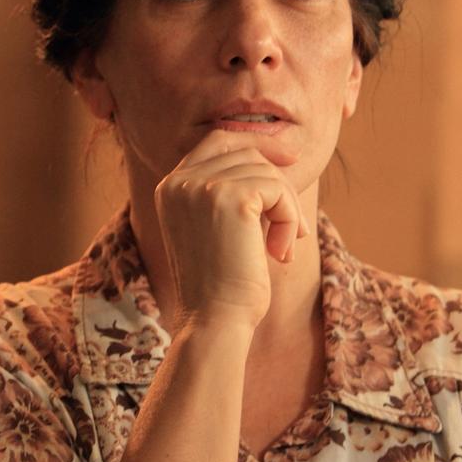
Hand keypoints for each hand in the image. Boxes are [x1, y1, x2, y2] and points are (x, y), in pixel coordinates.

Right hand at [152, 129, 309, 330]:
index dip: (256, 144)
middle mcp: (179, 181)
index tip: (290, 161)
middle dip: (278, 181)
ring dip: (286, 209)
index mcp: (169, 187)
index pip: (217, 141)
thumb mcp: (214, 229)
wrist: (213, 320)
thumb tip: (277, 160)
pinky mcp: (231, 198)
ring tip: (282, 247)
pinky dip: (289, 218)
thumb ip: (228, 193)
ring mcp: (202, 187)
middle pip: (245, 151)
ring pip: (267, 172)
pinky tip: (280, 252)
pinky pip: (278, 190)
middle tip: (292, 228)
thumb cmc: (219, 284)